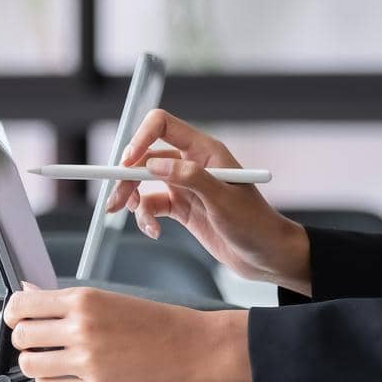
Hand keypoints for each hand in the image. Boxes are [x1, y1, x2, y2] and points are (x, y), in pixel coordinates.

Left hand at [3, 283, 249, 381]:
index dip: (13, 312)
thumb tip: (29, 292)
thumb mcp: (109, 298)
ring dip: (35, 364)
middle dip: (23, 339)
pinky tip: (64, 375)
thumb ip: (65, 300)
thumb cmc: (157, 322)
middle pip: (21, 336)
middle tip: (36, 339)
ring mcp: (88, 360)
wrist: (194, 345)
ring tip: (50, 359)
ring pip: (30, 366)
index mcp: (85, 299)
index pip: (23, 304)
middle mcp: (83, 327)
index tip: (16, 317)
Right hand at [104, 109, 310, 294]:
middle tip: (115, 201)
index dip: (140, 138)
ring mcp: (185, 186)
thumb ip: (190, 177)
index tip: (127, 163)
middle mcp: (192, 163)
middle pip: (146, 157)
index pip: (162, 125)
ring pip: (144, 183)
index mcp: (205, 150)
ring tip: (129, 218)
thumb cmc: (255, 224)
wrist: (267, 256)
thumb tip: (153, 164)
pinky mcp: (182, 208)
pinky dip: (145, 218)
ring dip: (132, 200)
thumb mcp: (223, 200)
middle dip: (127, 177)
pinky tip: (154, 232)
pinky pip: (152, 205)